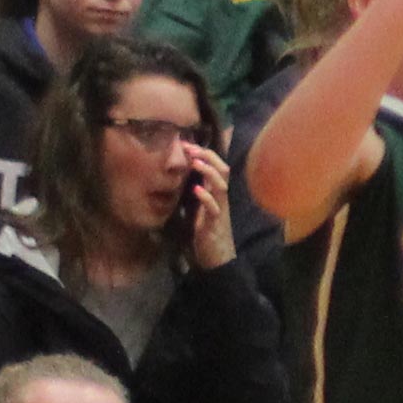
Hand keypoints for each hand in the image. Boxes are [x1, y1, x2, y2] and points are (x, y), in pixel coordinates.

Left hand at [182, 143, 237, 268]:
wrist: (216, 259)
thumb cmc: (205, 234)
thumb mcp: (198, 209)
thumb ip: (193, 195)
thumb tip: (178, 180)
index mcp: (216, 194)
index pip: (216, 167)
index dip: (204, 154)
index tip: (186, 144)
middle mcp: (221, 199)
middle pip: (223, 171)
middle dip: (208, 157)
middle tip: (190, 147)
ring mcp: (219, 210)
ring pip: (221, 186)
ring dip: (208, 172)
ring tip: (195, 162)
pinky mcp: (215, 224)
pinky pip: (213, 208)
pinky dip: (205, 197)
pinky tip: (195, 189)